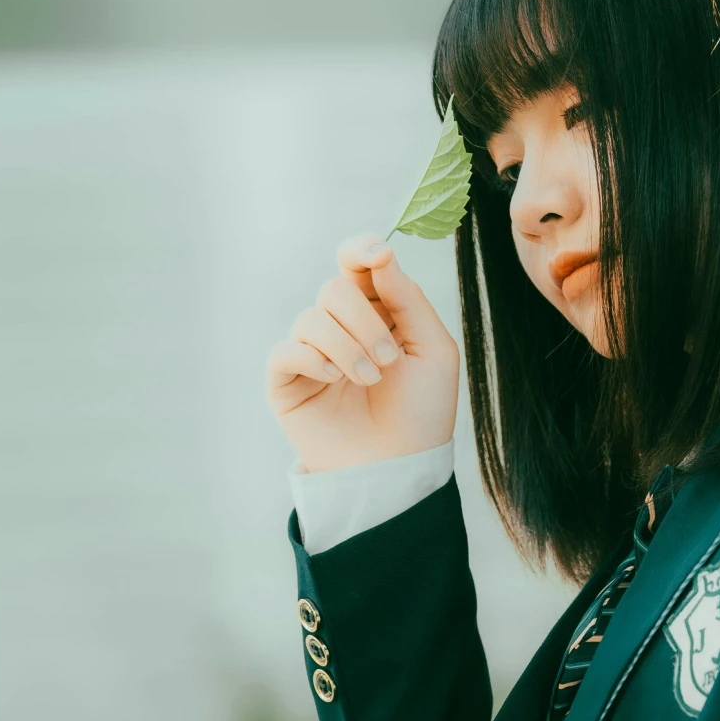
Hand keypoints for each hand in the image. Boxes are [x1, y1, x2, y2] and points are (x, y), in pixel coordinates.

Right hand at [266, 234, 459, 472]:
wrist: (400, 469)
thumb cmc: (422, 413)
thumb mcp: (434, 350)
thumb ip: (409, 299)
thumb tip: (380, 255)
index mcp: (378, 314)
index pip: (357, 265)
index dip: (361, 250)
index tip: (378, 256)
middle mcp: (341, 328)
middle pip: (334, 288)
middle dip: (365, 320)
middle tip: (389, 360)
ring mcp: (311, 354)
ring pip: (311, 318)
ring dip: (346, 347)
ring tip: (370, 380)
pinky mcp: (287, 382)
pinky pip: (286, 350)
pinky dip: (312, 360)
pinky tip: (334, 382)